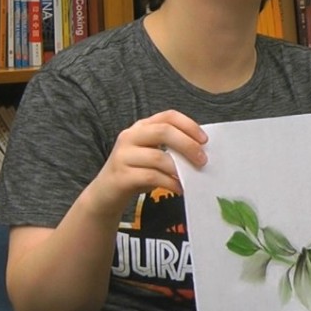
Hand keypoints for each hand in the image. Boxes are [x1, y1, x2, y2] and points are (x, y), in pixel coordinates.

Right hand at [87, 110, 207, 215]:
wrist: (106, 193)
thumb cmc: (136, 172)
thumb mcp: (153, 155)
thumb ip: (172, 149)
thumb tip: (202, 152)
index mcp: (141, 127)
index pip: (168, 116)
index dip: (189, 125)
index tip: (205, 140)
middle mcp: (130, 136)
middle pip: (163, 131)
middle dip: (187, 145)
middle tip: (202, 161)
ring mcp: (123, 155)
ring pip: (158, 157)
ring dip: (180, 169)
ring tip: (191, 178)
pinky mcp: (121, 176)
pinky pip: (152, 176)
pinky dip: (170, 183)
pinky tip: (179, 189)